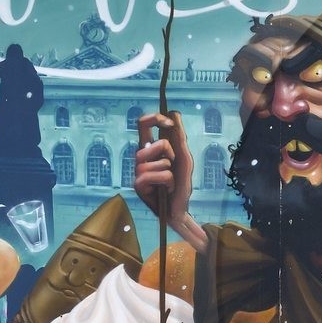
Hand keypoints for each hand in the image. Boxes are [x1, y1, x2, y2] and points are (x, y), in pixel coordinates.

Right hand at [135, 111, 193, 228]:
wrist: (180, 208)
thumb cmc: (180, 183)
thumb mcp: (184, 158)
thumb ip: (179, 137)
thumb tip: (175, 113)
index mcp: (149, 148)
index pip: (143, 125)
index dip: (154, 118)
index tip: (168, 123)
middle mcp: (140, 158)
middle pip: (152, 142)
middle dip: (168, 152)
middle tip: (172, 165)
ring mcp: (138, 171)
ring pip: (156, 161)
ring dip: (169, 171)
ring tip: (169, 181)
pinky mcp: (138, 185)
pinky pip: (156, 175)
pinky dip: (167, 182)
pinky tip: (166, 189)